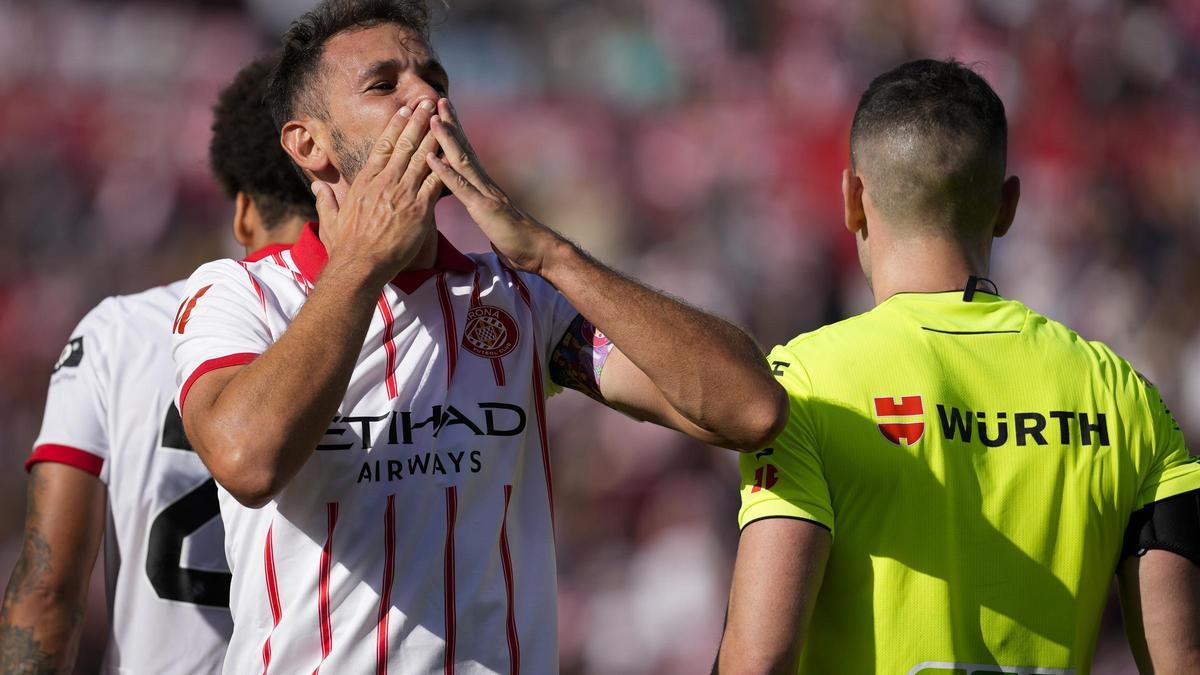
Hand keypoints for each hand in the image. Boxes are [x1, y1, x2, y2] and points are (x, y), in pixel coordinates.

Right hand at [312, 99, 443, 283]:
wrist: (360, 264)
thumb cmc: (345, 246)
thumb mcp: (332, 219)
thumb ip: (326, 200)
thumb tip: (317, 186)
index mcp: (366, 182)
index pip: (382, 147)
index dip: (395, 127)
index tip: (404, 112)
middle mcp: (385, 182)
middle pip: (405, 145)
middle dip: (419, 121)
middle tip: (428, 102)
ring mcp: (403, 194)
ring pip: (422, 157)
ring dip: (434, 135)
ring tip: (443, 117)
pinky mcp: (419, 210)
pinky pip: (435, 182)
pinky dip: (443, 164)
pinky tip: (453, 151)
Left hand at [424, 98, 563, 275]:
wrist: (537, 251)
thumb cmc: (514, 238)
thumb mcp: (490, 216)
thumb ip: (479, 202)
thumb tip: (469, 197)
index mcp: (483, 184)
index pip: (466, 152)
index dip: (454, 131)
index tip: (441, 111)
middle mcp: (484, 182)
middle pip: (464, 147)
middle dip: (450, 123)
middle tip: (437, 98)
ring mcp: (484, 193)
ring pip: (461, 161)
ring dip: (445, 139)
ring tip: (432, 119)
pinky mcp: (483, 208)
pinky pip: (461, 188)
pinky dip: (445, 172)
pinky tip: (431, 159)